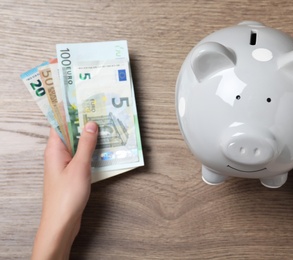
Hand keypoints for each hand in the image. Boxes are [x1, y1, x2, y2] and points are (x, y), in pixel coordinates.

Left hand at [32, 121, 97, 259]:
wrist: (62, 222)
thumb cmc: (67, 196)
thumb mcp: (79, 166)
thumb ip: (86, 144)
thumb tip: (91, 124)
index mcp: (54, 149)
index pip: (59, 123)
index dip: (69, 110)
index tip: (82, 99)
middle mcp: (58, 154)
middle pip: (70, 132)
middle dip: (84, 122)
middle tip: (100, 110)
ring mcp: (65, 164)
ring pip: (78, 144)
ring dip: (90, 137)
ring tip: (105, 126)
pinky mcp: (72, 173)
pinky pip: (82, 156)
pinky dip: (91, 150)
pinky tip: (104, 148)